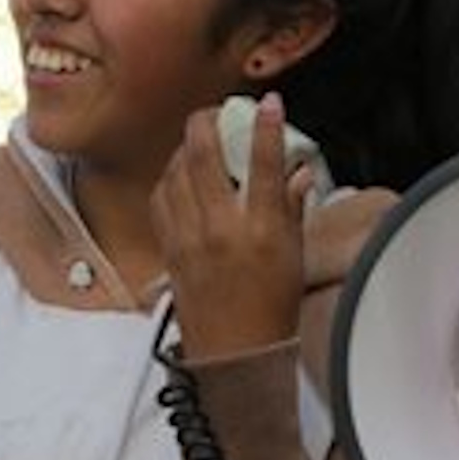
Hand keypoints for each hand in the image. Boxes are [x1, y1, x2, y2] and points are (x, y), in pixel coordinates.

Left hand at [151, 92, 312, 359]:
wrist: (235, 356)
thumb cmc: (270, 313)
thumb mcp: (294, 255)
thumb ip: (292, 207)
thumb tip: (297, 173)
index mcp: (262, 230)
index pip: (265, 161)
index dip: (267, 124)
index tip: (268, 103)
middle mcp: (221, 228)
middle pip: (204, 152)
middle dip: (209, 120)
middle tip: (218, 113)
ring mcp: (189, 237)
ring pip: (175, 170)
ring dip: (186, 147)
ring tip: (199, 142)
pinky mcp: (169, 248)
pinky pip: (160, 197)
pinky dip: (169, 178)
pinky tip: (178, 176)